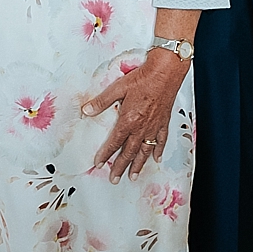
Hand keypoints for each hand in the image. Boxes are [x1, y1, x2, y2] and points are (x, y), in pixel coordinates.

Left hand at [83, 48, 189, 181]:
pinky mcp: (164, 122)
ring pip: (145, 151)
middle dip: (120, 167)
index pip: (114, 142)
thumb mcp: (118, 88)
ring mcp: (154, 127)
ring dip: (138, 165)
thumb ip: (101, 101)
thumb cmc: (143, 78)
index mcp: (129, 120)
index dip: (106, 154)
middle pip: (129, 152)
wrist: (166, 72)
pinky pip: (161, 141)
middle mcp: (142, 127)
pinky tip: (156, 158)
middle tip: (115, 179)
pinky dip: (158, 150)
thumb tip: (86, 110)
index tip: (99, 164)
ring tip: (133, 176)